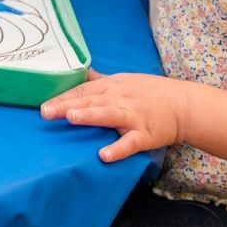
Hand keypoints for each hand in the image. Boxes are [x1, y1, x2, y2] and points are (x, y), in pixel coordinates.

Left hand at [41, 71, 194, 162]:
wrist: (183, 105)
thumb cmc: (150, 93)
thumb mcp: (123, 81)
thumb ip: (99, 80)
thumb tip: (79, 72)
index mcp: (112, 86)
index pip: (83, 91)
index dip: (63, 97)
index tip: (44, 103)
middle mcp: (120, 98)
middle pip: (90, 101)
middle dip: (67, 105)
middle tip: (45, 112)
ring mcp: (133, 116)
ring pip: (108, 114)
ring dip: (90, 116)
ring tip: (71, 118)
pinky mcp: (145, 134)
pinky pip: (130, 142)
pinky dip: (118, 149)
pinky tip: (104, 155)